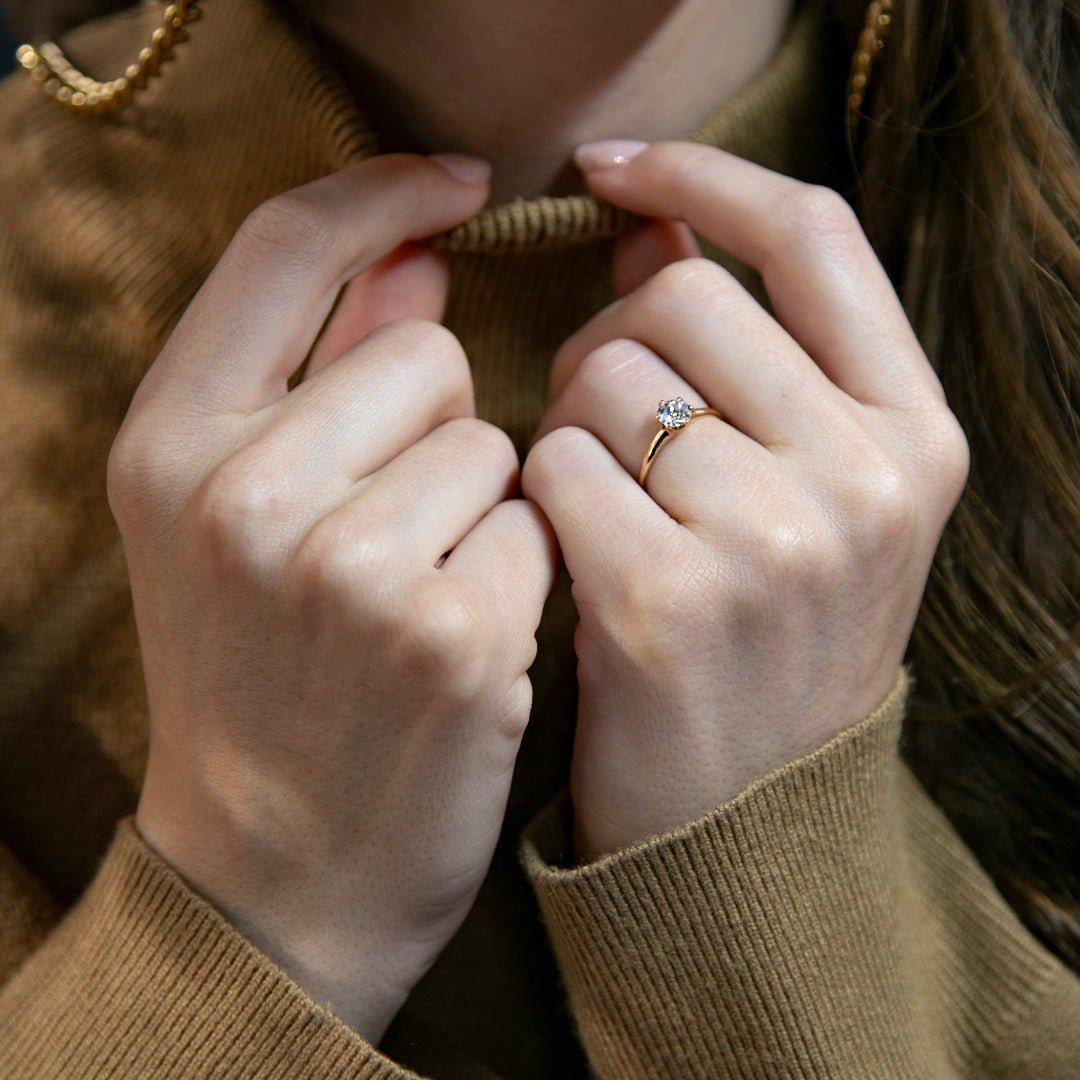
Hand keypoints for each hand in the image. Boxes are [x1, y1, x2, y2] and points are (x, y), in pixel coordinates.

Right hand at [107, 154, 557, 1040]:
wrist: (278, 869)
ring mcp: (349, 567)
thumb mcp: (235, 521)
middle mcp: (242, 493)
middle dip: (436, 424)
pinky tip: (468, 642)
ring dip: (481, 505)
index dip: (382, 193)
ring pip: (496, 440)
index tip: (458, 186)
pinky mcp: (453, 633)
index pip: (285, 245)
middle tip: (392, 531)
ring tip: (422, 596)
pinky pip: (539, 524)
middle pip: (425, 351)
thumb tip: (413, 254)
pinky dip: (521, 571)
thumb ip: (315, 372)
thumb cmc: (263, 679)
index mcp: (170, 443)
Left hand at [522, 141, 969, 862]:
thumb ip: (746, 356)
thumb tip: (646, 229)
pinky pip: (552, 466)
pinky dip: (536, 493)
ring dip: (568, 419)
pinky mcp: (666, 601)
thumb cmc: (765, 643)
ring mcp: (775, 541)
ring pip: (607, 374)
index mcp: (917, 435)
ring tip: (591, 498)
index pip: (813, 235)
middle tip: (599, 421)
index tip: (615, 169)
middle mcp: (867, 477)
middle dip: (610, 339)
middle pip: (681, 298)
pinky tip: (561, 550)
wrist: (744, 820)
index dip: (704, 176)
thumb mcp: (806, 496)